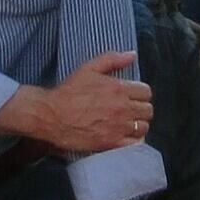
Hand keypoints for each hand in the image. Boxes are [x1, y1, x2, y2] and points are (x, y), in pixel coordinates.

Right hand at [1, 51, 152, 157]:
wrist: (51, 116)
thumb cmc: (68, 92)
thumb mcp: (88, 68)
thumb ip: (112, 59)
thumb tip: (132, 55)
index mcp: (119, 89)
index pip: (146, 92)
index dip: (141, 93)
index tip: (133, 96)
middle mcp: (122, 108)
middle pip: (148, 110)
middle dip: (141, 108)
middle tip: (131, 110)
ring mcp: (118, 127)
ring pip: (144, 127)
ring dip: (139, 124)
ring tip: (129, 123)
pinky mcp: (111, 143)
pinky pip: (134, 144)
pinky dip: (134, 141)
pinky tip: (126, 136)